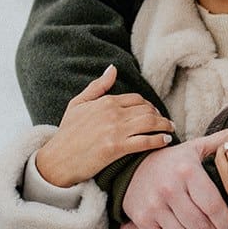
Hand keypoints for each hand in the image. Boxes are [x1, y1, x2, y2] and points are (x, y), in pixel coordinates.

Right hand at [35, 66, 174, 186]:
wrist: (56, 160)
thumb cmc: (66, 134)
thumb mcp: (77, 104)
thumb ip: (97, 86)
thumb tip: (112, 68)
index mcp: (105, 102)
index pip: (137, 99)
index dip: (149, 106)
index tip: (154, 113)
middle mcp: (113, 113)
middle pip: (147, 110)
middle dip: (160, 116)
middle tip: (167, 122)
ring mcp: (115, 130)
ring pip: (150, 123)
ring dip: (165, 126)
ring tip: (170, 130)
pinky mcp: (117, 148)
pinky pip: (145, 141)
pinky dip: (159, 140)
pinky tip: (166, 141)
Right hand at [122, 128, 227, 228]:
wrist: (132, 167)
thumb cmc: (172, 160)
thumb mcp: (195, 147)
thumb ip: (221, 142)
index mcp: (187, 171)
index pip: (214, 206)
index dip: (227, 223)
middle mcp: (169, 188)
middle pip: (201, 225)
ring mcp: (154, 206)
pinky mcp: (143, 220)